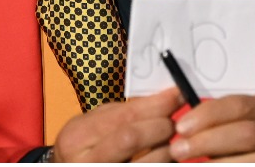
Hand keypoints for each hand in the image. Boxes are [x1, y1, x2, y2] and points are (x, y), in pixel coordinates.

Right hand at [52, 87, 182, 161]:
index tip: (177, 94)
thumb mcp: (91, 126)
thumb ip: (121, 113)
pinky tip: (166, 156)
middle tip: (176, 121)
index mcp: (77, 136)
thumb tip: (161, 98)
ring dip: (166, 149)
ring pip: (145, 163)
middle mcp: (85, 160)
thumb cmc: (83, 148)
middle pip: (131, 138)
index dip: (154, 104)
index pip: (123, 116)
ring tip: (173, 141)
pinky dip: (162, 162)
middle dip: (160, 126)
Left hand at [169, 95, 254, 161]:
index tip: (181, 126)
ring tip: (197, 165)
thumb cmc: (252, 140)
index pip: (240, 105)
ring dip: (220, 163)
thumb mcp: (245, 122)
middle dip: (208, 141)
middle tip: (179, 149)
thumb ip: (222, 118)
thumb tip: (184, 122)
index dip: (208, 115)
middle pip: (247, 134)